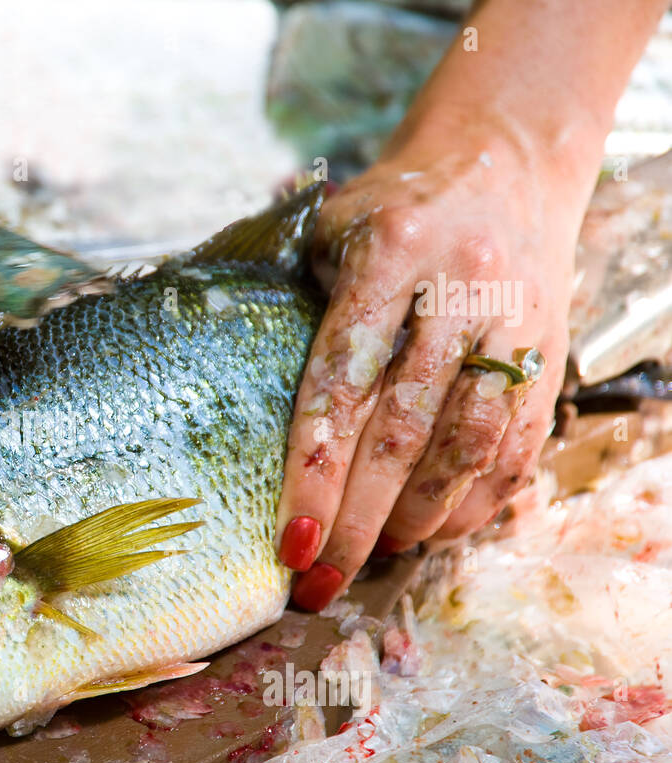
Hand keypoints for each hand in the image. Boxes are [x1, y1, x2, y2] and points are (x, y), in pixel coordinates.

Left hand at [275, 134, 577, 611]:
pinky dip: (473, 501)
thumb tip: (235, 406)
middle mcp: (460, 290)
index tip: (291, 542)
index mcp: (392, 252)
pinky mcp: (548, 356)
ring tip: (371, 558)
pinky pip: (514, 446)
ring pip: (466, 447)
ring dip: (415, 518)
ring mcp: (513, 326)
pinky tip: (431, 530)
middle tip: (321, 579)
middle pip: (403, 431)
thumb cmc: (392, 208)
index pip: (343, 381)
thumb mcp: (329, 228)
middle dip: (357, 519)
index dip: (315, 472)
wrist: (502, 163)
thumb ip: (291, 300)